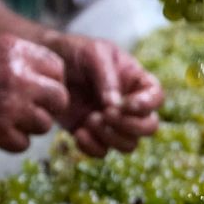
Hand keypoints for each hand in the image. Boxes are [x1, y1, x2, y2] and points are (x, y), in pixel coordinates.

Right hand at [0, 34, 68, 151]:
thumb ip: (22, 60)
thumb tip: (50, 81)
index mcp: (19, 51)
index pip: (58, 70)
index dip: (50, 81)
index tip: (37, 88)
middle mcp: (20, 78)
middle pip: (59, 99)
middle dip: (47, 106)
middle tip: (28, 108)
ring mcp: (11, 106)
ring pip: (44, 125)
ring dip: (29, 125)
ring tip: (5, 117)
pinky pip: (23, 144)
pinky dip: (10, 141)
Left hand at [45, 34, 163, 155]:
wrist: (47, 66)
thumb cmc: (75, 52)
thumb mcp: (93, 53)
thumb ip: (107, 77)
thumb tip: (115, 106)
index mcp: (136, 82)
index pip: (156, 97)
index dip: (147, 105)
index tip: (125, 104)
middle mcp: (130, 106)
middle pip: (149, 127)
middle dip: (130, 126)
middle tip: (106, 114)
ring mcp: (113, 123)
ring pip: (129, 145)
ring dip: (111, 137)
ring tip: (90, 119)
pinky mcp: (93, 135)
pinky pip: (102, 152)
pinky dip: (92, 147)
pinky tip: (79, 131)